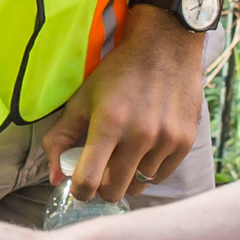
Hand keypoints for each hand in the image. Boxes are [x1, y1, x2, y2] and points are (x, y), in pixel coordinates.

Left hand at [41, 7, 206, 201]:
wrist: (166, 47)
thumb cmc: (119, 73)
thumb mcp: (82, 99)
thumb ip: (60, 138)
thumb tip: (54, 178)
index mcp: (109, 124)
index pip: (88, 180)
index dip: (79, 190)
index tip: (79, 184)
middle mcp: (140, 135)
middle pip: (115, 191)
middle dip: (102, 187)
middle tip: (101, 169)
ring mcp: (166, 140)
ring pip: (139, 185)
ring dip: (128, 176)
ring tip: (125, 151)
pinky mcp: (185, 141)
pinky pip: (161, 176)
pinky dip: (149, 170)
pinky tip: (144, 148)